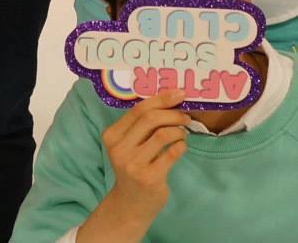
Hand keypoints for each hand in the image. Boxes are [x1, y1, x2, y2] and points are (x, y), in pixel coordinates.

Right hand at [86, 90, 187, 239]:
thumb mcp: (128, 145)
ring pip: (163, 135)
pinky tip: (180, 148)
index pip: (139, 110)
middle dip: (173, 114)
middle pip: (151, 119)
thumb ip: (140, 125)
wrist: (130, 204)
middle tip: (185, 117)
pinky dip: (181, 146)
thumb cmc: (133, 167)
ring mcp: (134, 165)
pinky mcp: (149, 178)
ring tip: (182, 134)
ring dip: (179, 131)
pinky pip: (172, 153)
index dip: (161, 99)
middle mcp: (119, 149)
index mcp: (112, 136)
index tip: (179, 94)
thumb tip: (170, 99)